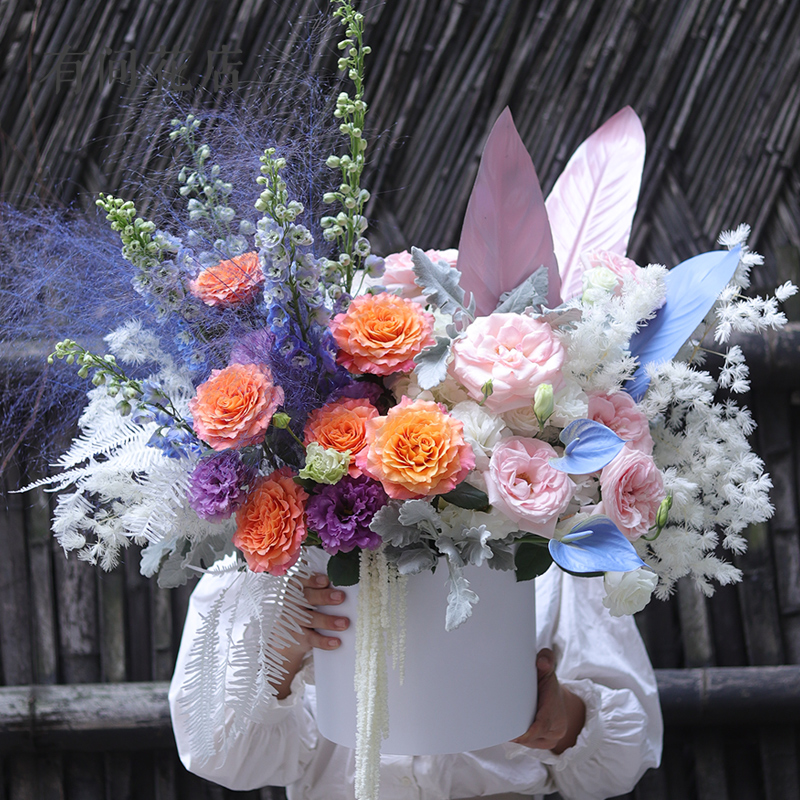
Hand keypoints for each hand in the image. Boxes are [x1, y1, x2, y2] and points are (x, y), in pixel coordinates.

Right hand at [271, 573, 348, 698]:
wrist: (275, 646)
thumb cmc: (293, 615)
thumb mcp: (295, 600)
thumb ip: (309, 589)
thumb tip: (336, 579)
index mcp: (287, 592)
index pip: (297, 582)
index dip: (310, 580)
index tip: (325, 579)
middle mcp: (287, 606)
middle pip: (305, 599)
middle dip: (323, 597)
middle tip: (341, 597)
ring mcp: (289, 624)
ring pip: (310, 620)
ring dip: (328, 621)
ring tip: (345, 623)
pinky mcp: (295, 641)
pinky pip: (310, 641)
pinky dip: (324, 642)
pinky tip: (337, 643)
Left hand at [511, 648, 585, 753]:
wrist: (558, 699)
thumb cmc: (546, 683)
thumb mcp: (546, 668)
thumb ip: (546, 659)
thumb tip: (541, 662)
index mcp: (555, 708)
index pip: (542, 725)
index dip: (526, 732)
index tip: (512, 734)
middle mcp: (557, 728)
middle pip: (532, 736)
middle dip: (515, 733)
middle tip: (497, 725)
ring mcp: (552, 739)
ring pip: (529, 742)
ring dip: (516, 736)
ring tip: (502, 725)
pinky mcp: (545, 745)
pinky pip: (530, 745)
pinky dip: (520, 739)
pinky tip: (510, 730)